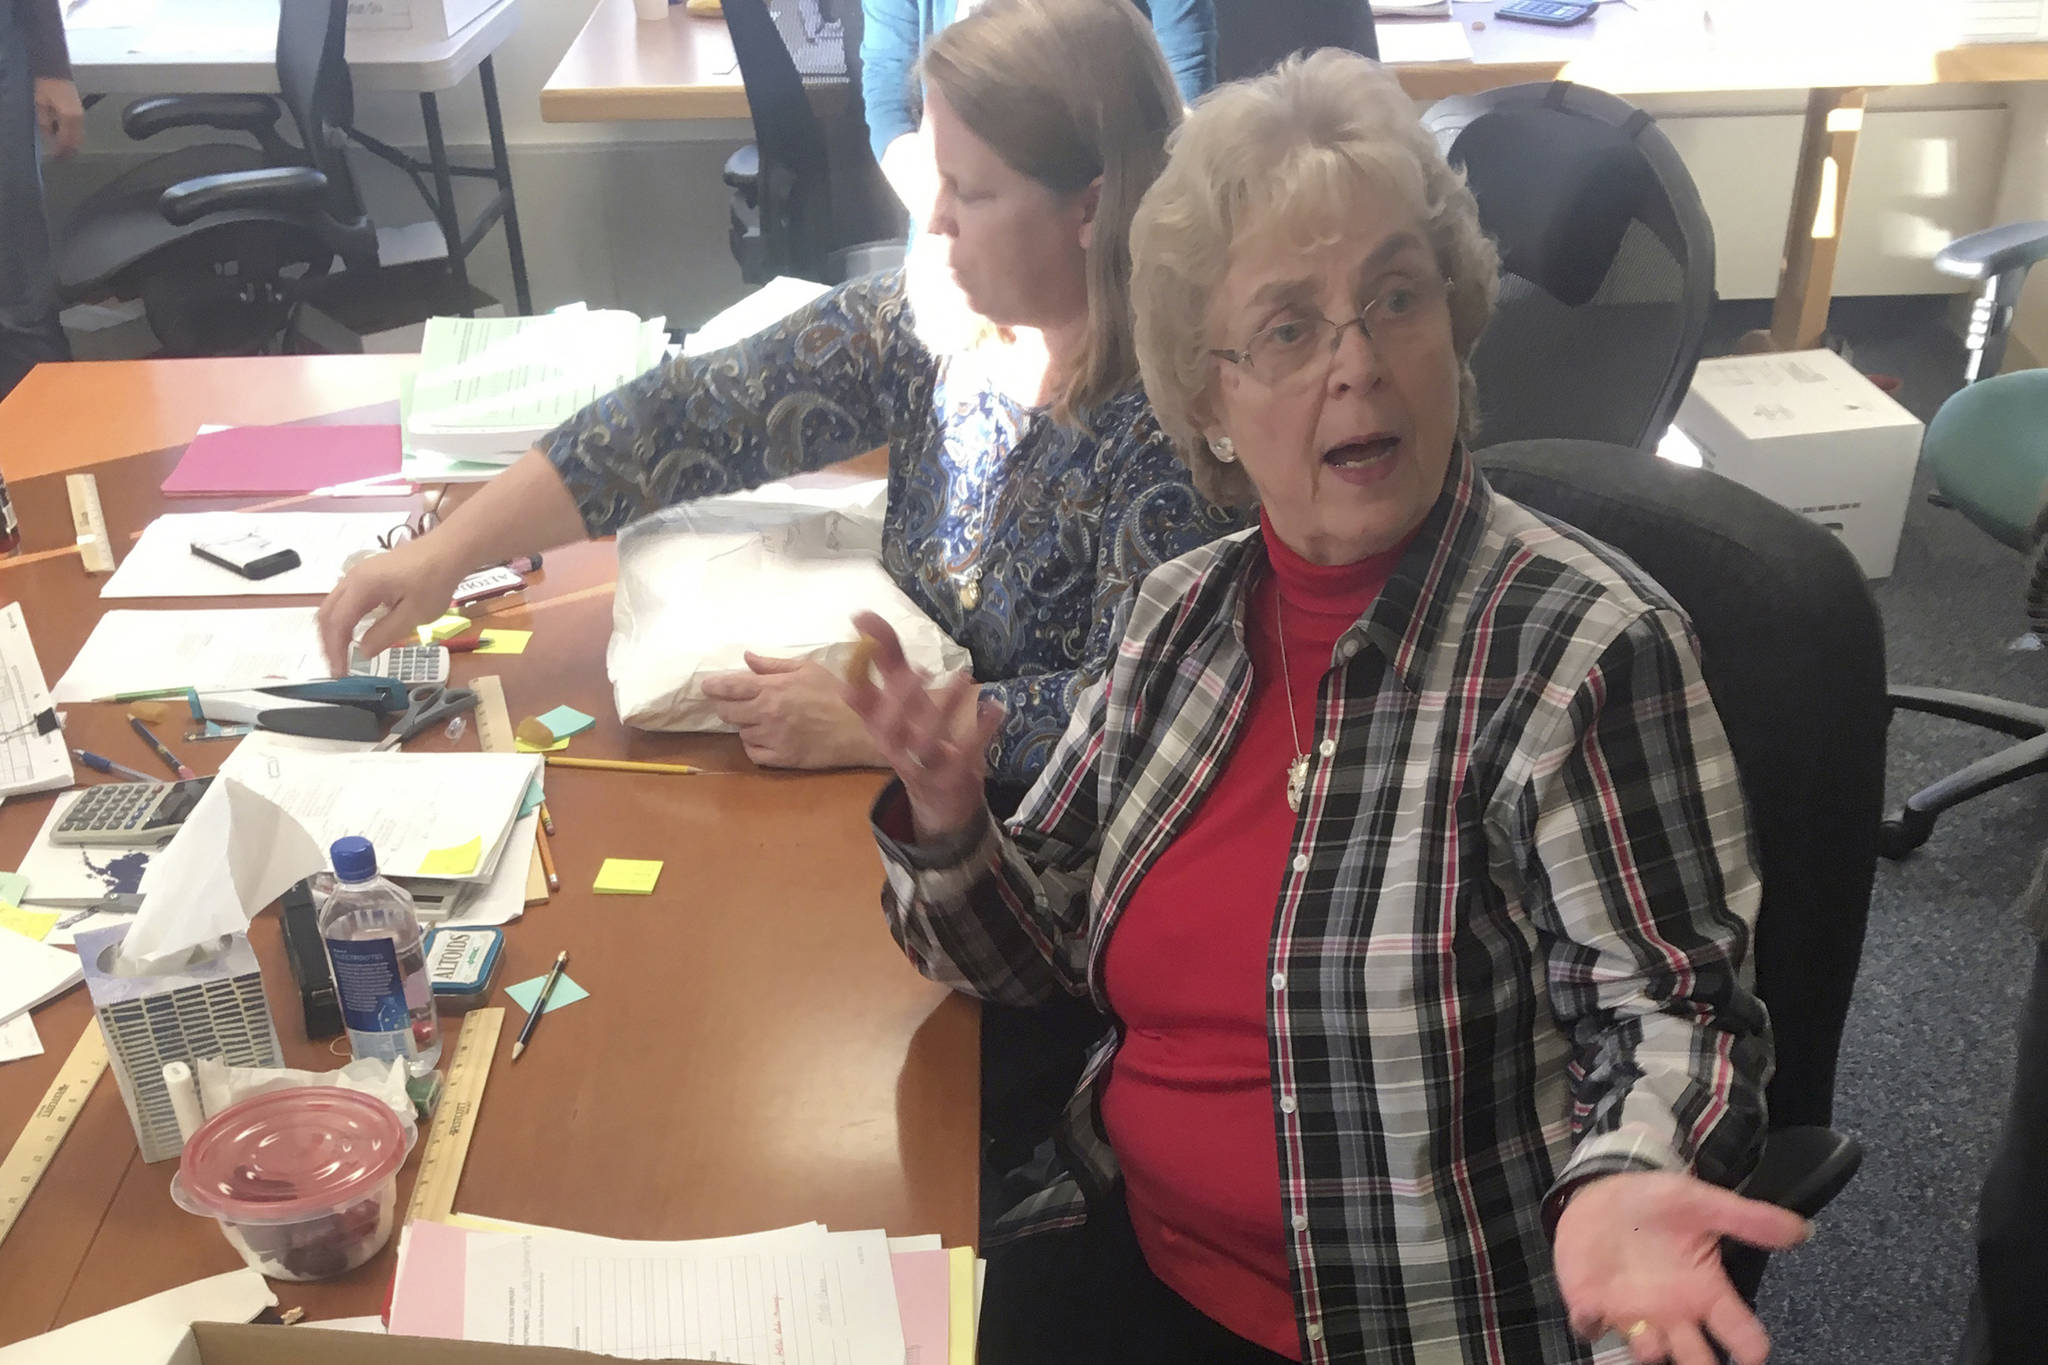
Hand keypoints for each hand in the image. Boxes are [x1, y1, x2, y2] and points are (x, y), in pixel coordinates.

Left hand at [33, 79, 83, 157]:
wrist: (55, 71)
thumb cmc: (45, 86)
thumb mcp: (40, 105)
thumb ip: (45, 123)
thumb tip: (49, 136)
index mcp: (68, 117)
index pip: (67, 141)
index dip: (61, 151)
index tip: (55, 157)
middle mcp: (78, 118)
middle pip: (76, 141)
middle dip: (68, 151)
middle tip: (60, 158)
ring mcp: (81, 115)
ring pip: (80, 137)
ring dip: (72, 144)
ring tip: (63, 150)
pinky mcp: (80, 112)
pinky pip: (79, 130)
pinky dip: (74, 137)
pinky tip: (66, 138)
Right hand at [316, 538, 464, 674]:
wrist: (449, 549)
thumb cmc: (435, 581)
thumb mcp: (414, 615)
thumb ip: (385, 634)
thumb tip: (362, 652)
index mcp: (361, 586)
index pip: (337, 624)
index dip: (335, 651)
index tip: (339, 673)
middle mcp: (353, 578)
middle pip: (327, 613)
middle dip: (329, 642)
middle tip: (338, 666)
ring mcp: (359, 574)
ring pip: (334, 605)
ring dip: (334, 631)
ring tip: (343, 654)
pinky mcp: (368, 574)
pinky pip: (346, 599)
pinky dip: (344, 619)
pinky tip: (355, 633)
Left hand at [700, 652, 883, 769]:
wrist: (859, 730)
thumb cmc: (837, 694)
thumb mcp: (808, 669)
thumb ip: (774, 664)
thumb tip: (747, 657)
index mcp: (772, 688)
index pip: (729, 687)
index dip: (713, 686)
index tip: (707, 686)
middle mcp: (766, 713)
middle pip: (727, 712)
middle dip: (727, 706)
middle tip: (737, 703)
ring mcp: (771, 738)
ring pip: (740, 732)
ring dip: (746, 725)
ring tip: (763, 720)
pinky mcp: (779, 759)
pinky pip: (752, 753)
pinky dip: (754, 745)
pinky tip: (766, 738)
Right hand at [841, 611, 1001, 841]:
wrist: (942, 800)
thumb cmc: (919, 739)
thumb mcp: (904, 702)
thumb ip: (887, 661)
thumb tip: (864, 617)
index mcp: (880, 726)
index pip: (861, 702)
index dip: (859, 676)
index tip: (865, 649)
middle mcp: (896, 747)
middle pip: (888, 728)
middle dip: (900, 698)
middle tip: (918, 670)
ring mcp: (923, 767)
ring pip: (925, 743)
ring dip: (945, 708)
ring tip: (964, 677)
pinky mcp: (952, 779)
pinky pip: (966, 755)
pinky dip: (981, 730)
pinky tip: (995, 707)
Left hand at [1553, 1171, 1810, 1364]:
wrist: (1602, 1192)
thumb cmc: (1656, 1203)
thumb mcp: (1701, 1202)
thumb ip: (1748, 1219)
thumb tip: (1803, 1229)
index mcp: (1707, 1291)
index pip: (1740, 1332)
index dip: (1750, 1347)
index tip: (1754, 1352)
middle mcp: (1675, 1313)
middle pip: (1697, 1359)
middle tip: (1700, 1361)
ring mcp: (1634, 1313)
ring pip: (1648, 1352)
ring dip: (1650, 1349)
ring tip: (1652, 1338)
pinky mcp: (1594, 1304)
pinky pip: (1592, 1328)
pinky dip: (1592, 1326)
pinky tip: (1592, 1314)